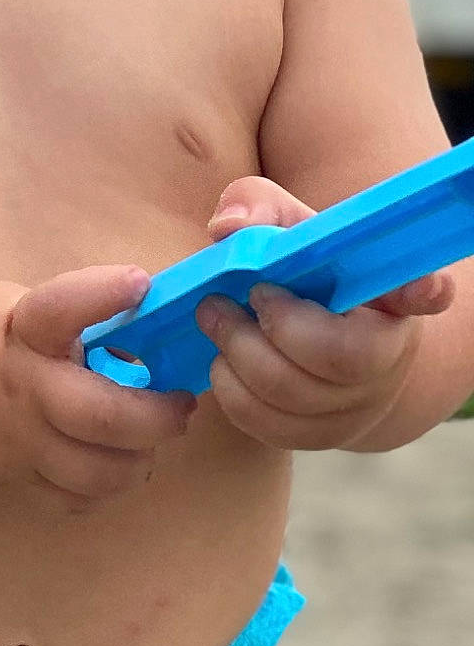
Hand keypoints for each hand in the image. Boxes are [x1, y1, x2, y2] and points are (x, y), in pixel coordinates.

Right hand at [4, 265, 197, 501]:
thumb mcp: (7, 310)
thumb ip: (65, 327)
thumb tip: (138, 343)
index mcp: (17, 333)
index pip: (60, 309)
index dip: (103, 293)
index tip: (139, 284)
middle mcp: (19, 391)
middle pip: (104, 418)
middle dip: (160, 417)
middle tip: (177, 407)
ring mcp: (13, 446)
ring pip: (99, 474)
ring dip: (140, 460)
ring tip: (144, 443)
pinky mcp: (6, 485)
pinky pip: (73, 501)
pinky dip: (103, 488)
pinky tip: (104, 465)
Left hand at [198, 175, 455, 447]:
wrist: (309, 335)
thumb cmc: (299, 272)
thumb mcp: (285, 228)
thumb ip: (259, 209)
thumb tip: (229, 226)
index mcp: (391, 296)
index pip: (422, 291)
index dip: (426, 291)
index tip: (428, 287)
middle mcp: (389, 355)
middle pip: (338, 355)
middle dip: (271, 326)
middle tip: (222, 300)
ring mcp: (360, 402)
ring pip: (293, 394)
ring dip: (237, 355)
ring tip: (216, 322)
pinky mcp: (323, 435)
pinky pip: (271, 425)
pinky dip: (232, 392)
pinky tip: (225, 361)